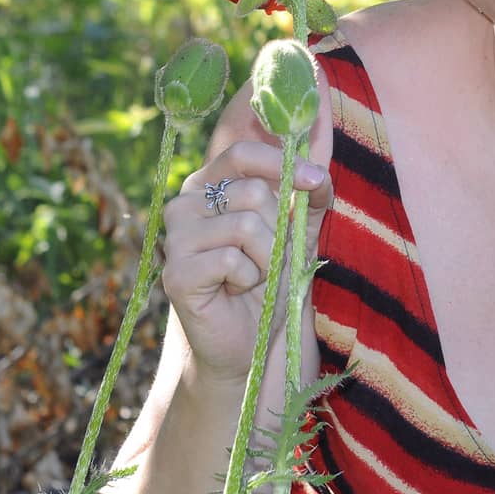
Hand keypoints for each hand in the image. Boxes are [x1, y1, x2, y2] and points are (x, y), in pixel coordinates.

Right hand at [159, 139, 333, 386]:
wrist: (248, 339)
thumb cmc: (267, 280)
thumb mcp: (297, 233)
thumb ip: (309, 200)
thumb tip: (319, 175)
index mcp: (209, 186)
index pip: (242, 155)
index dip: (281, 163)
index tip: (315, 180)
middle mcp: (184, 205)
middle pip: (252, 192)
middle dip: (278, 231)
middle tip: (268, 258)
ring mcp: (175, 239)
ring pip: (244, 226)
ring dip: (266, 258)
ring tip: (253, 276)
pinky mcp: (175, 273)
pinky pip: (230, 259)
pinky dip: (248, 278)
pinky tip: (235, 290)